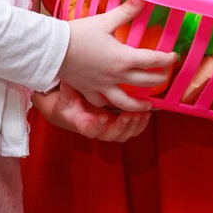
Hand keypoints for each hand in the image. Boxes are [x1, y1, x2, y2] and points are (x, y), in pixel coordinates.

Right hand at [34, 86, 150, 141]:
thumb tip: (69, 77)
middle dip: (122, 126)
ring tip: (141, 113)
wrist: (74, 112)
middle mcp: (98, 131)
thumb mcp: (66, 96)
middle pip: (111, 135)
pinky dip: (140, 125)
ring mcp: (109, 131)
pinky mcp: (119, 128)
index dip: (98, 126)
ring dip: (133, 125)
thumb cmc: (70, 103)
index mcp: (83, 124)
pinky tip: (146, 114)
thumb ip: (68, 89)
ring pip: (123, 134)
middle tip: (129, 115)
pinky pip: (132, 131)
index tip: (104, 117)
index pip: (90, 130)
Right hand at [59, 2, 173, 110]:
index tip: (173, 57)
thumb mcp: (104, 20)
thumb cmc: (77, 33)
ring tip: (148, 106)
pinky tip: (114, 103)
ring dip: (140, 104)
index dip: (167, 59)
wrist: (52, 49)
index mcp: (123, 58)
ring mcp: (102, 86)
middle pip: (145, 82)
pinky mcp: (89, 91)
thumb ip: (125, 12)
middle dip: (159, 79)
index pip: (153, 60)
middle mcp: (116, 76)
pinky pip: (102, 102)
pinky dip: (110, 105)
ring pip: (126, 102)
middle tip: (165, 76)